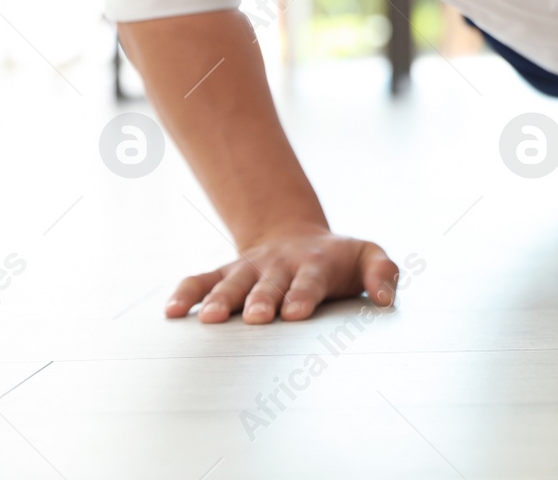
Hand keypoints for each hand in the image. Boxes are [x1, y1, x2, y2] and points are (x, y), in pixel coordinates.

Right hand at [165, 224, 399, 323]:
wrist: (300, 238)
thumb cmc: (340, 259)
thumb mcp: (369, 257)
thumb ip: (383, 274)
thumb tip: (387, 300)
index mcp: (316, 263)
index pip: (309, 280)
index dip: (302, 295)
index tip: (294, 313)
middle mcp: (279, 265)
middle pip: (268, 284)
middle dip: (261, 300)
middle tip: (255, 318)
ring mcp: (250, 268)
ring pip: (231, 282)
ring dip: (219, 299)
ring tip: (207, 319)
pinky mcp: (226, 272)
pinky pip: (201, 279)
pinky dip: (185, 292)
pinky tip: (171, 312)